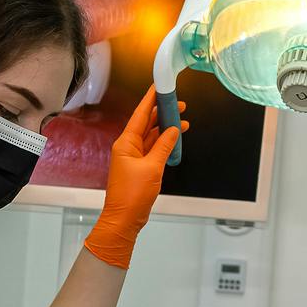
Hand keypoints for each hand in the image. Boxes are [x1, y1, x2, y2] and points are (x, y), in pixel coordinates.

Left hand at [83, 95, 185, 269]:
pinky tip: (175, 139)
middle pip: (147, 123)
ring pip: (152, 136)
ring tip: (182, 120)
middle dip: (162, 112)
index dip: (150, 99)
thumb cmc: (131, 196)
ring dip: (166, 128)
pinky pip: (153, 149)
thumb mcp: (152, 168)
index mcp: (126, 143)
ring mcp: (133, 157)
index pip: (140, 114)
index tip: (159, 86)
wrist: (124, 219)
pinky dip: (164, 144)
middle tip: (178, 103)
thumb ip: (164, 146)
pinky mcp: (139, 167)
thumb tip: (173, 131)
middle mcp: (128, 147)